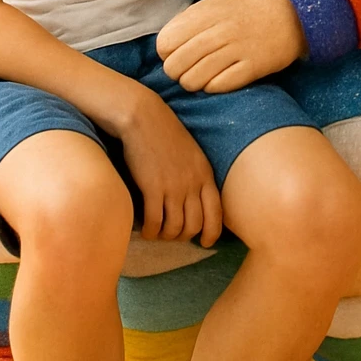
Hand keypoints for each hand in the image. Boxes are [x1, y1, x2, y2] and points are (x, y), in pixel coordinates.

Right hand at [118, 86, 222, 245]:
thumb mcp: (192, 154)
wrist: (143, 117)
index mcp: (205, 174)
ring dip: (165, 236)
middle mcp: (192, 183)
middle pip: (194, 225)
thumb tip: (194, 201)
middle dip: (184, 236)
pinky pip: (154, 221)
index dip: (212, 234)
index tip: (205, 243)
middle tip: (172, 235)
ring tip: (156, 233)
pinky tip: (144, 229)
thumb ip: (196, 176)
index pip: (216, 213)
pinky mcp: (152, 187)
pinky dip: (150, 231)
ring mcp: (173, 186)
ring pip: (174, 227)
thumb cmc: (164, 133)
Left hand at [157, 0, 306, 92]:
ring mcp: (238, 50)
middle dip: (174, 71)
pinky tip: (216, 81)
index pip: (167, 41)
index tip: (172, 53)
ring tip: (198, 78)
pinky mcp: (254, 67)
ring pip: (194, 79)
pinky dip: (212, 87)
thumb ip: (195, 16)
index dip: (165, 52)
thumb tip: (169, 38)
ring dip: (191, 82)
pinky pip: (219, 86)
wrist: (296, 12)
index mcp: (209, 11)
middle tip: (183, 70)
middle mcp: (221, 31)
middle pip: (177, 63)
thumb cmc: (253, 5)